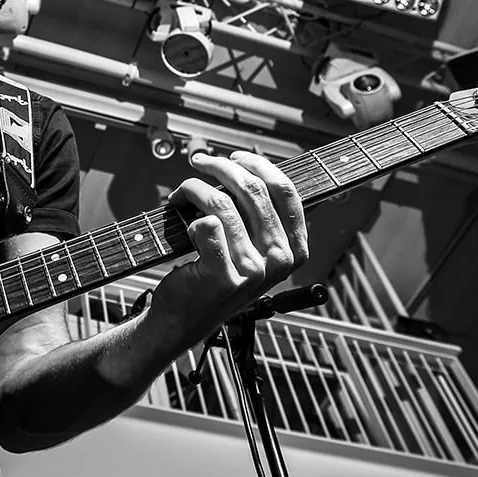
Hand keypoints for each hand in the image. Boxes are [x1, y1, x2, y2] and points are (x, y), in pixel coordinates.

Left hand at [149, 151, 309, 347]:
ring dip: (195, 188)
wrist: (183, 319)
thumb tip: (246, 168)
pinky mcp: (224, 276)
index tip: (236, 157)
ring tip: (182, 193)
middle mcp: (279, 261)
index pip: (286, 191)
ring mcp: (254, 270)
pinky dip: (189, 215)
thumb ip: (259, 215)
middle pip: (253, 190)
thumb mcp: (251, 249)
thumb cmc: (214, 278)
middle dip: (221, 166)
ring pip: (223, 203)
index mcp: (294, 250)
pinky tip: (184, 224)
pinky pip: (206, 223)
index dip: (259, 166)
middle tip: (200, 162)